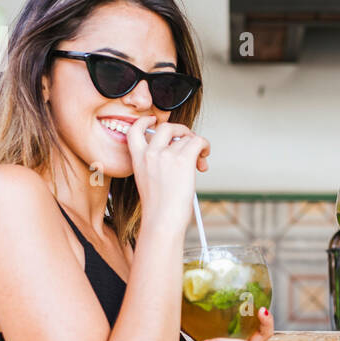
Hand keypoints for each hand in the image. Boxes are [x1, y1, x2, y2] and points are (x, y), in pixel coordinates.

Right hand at [126, 116, 209, 231]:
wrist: (162, 220)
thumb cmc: (158, 209)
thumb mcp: (148, 182)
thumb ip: (156, 164)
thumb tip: (178, 153)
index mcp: (138, 159)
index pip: (134, 129)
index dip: (145, 121)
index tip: (154, 120)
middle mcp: (150, 153)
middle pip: (166, 126)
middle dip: (181, 130)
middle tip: (188, 141)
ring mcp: (166, 154)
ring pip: (187, 138)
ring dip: (197, 147)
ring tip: (200, 162)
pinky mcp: (183, 159)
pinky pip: (198, 141)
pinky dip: (205, 146)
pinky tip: (204, 157)